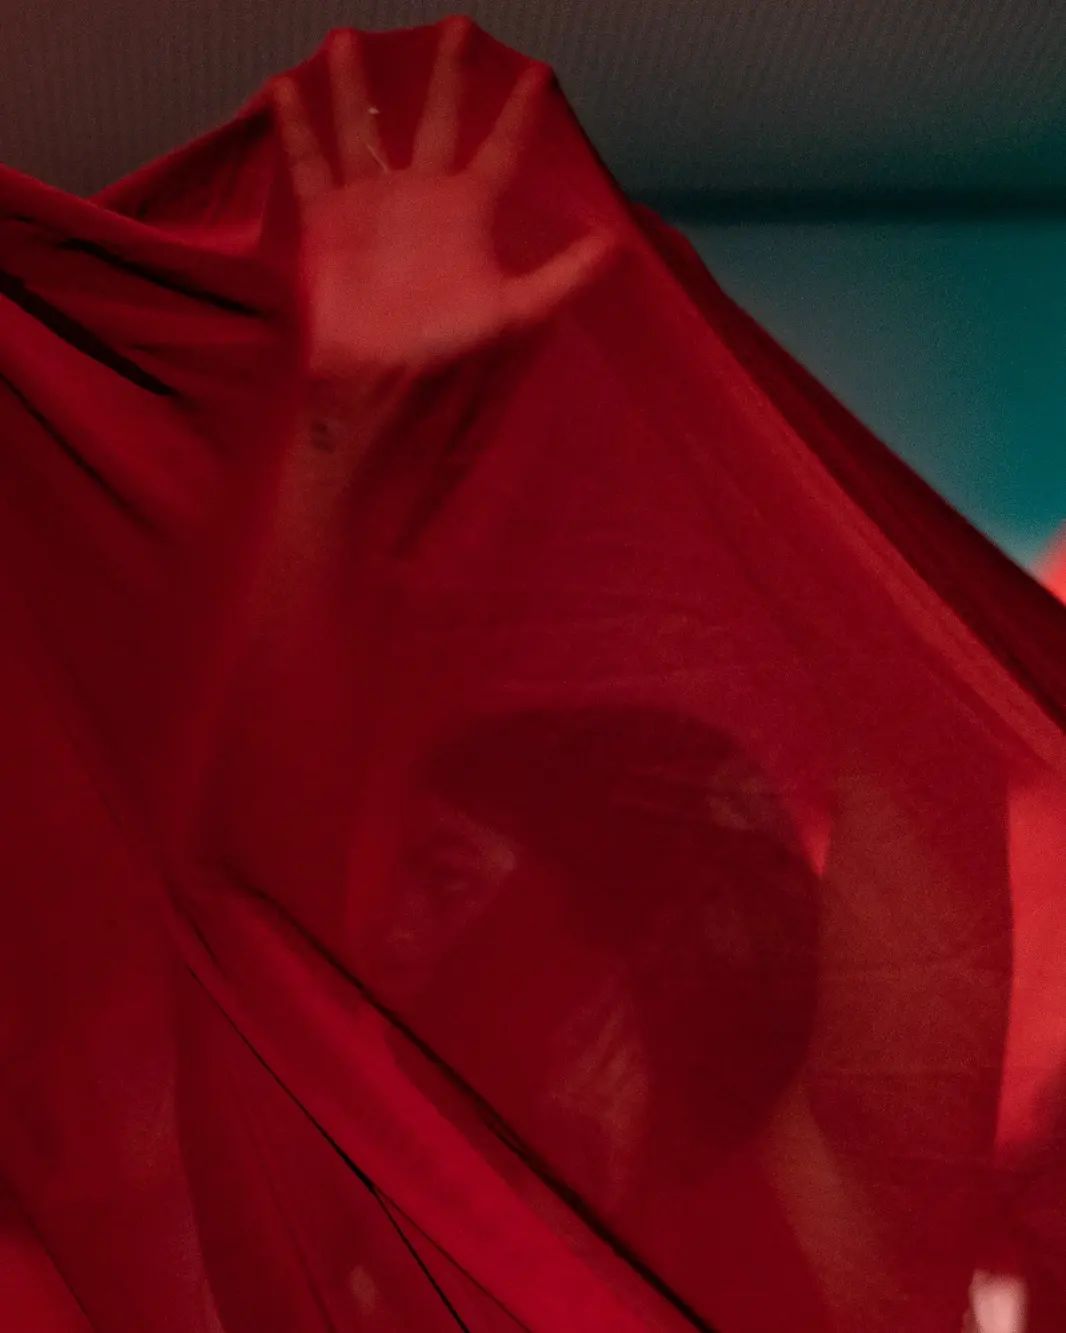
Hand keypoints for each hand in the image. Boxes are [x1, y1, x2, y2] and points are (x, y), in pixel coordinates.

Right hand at [271, 19, 614, 383]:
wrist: (384, 383)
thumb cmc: (450, 351)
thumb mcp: (514, 314)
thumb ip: (560, 278)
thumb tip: (614, 246)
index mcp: (467, 213)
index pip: (501, 150)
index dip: (519, 113)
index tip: (539, 72)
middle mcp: (422, 200)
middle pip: (437, 122)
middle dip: (447, 76)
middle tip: (459, 26)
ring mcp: (372, 207)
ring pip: (363, 132)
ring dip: (354, 88)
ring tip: (345, 38)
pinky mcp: (329, 222)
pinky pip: (310, 166)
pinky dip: (297, 129)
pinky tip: (285, 88)